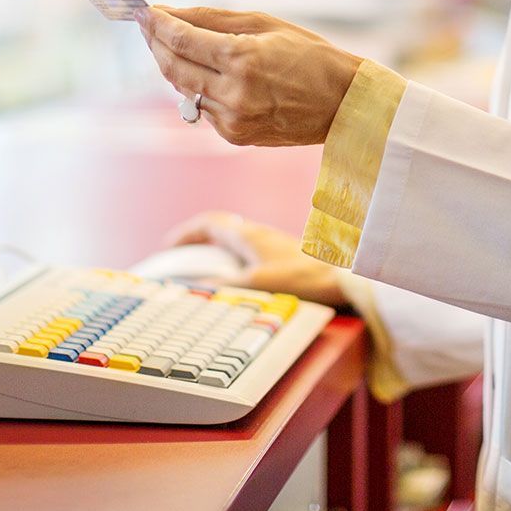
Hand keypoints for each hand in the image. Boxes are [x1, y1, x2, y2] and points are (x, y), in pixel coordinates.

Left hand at [136, 5, 362, 147]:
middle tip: (148, 25)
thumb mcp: (264, 24)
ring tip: (172, 44)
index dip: (157, 24)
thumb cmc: (310, 55)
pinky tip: (205, 73)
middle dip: (155, 43)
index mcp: (243, 59)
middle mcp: (233, 93)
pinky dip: (197, 88)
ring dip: (172, 65)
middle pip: (172, 67)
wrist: (343, 103)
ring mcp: (232, 119)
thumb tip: (172, 13)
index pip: (182, 40)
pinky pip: (202, 108)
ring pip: (182, 89)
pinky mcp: (234, 136)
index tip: (144, 11)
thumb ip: (213, 19)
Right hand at [163, 211, 346, 306]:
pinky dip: (232, 260)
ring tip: (203, 272)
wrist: (341, 276)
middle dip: (197, 241)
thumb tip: (193, 287)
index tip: (169, 247)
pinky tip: (235, 280)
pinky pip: (248, 250)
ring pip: (235, 240)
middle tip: (181, 259)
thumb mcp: (255, 285)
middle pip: (220, 229)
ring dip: (216, 251)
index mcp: (247, 235)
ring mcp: (271, 242)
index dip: (186, 233)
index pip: (209, 223)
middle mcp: (258, 233)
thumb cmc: (302, 278)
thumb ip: (224, 286)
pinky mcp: (282, 254)